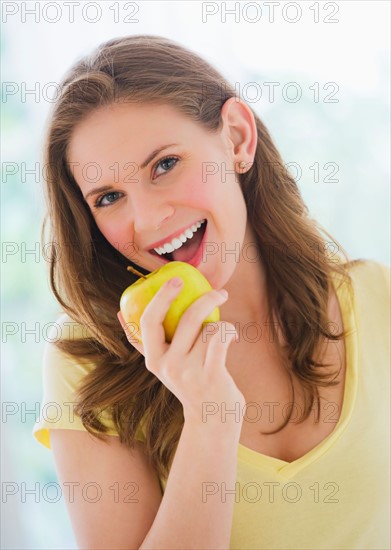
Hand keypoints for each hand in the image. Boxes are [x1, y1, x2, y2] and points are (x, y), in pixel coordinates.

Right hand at [117, 277, 244, 429]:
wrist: (212, 419)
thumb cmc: (190, 384)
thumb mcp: (163, 367)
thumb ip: (147, 344)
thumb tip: (120, 314)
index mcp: (154, 359)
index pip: (148, 321)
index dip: (160, 297)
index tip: (174, 279)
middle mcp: (168, 365)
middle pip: (185, 319)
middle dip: (204, 299)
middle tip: (218, 291)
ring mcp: (189, 371)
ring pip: (209, 328)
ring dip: (222, 326)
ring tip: (225, 334)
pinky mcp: (210, 374)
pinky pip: (221, 337)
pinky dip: (230, 332)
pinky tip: (233, 338)